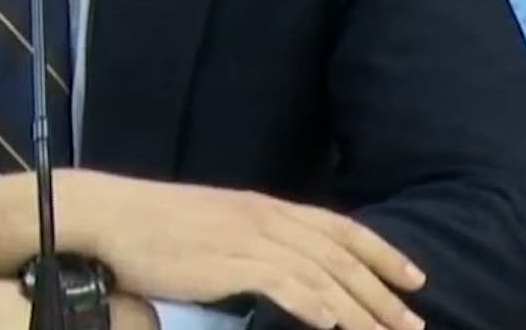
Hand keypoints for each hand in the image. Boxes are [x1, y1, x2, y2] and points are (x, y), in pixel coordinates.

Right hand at [65, 172, 427, 329]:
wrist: (110, 216)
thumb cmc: (156, 225)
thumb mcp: (216, 225)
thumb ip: (254, 241)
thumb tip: (285, 268)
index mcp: (264, 207)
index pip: (338, 226)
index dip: (381, 252)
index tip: (415, 278)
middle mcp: (263, 217)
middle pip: (337, 254)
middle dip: (381, 290)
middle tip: (414, 322)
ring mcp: (244, 238)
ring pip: (317, 272)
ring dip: (357, 306)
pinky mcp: (222, 261)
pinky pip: (277, 281)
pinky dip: (309, 301)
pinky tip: (330, 322)